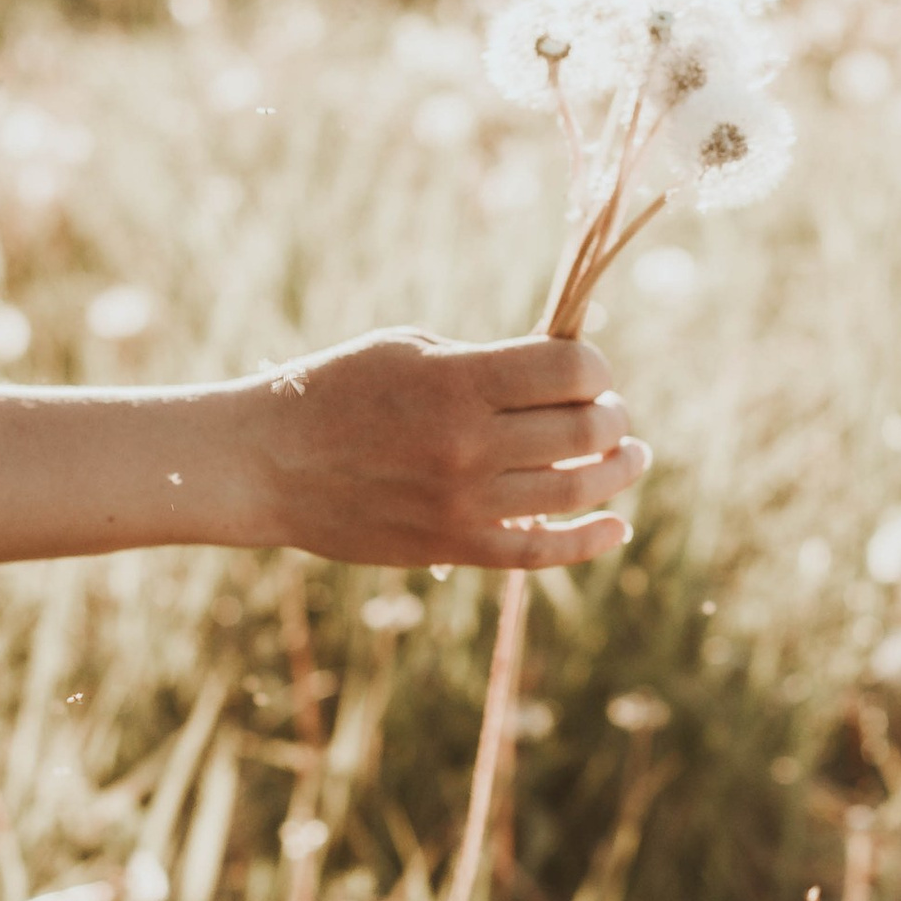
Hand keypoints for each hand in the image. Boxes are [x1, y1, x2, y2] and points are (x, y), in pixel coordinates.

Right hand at [242, 328, 649, 568]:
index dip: (595, 369)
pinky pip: (541, 551)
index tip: (587, 372)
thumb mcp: (410, 349)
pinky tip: (615, 527)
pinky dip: (590, 540)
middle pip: (586, 431)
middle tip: (611, 415)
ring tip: (633, 459)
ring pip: (577, 491)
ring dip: (619, 473)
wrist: (268, 463)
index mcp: (458, 381)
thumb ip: (486, 362)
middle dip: (613, 418)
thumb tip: (561, 375)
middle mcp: (468, 443)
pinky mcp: (451, 547)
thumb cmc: (337, 391)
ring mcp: (462, 502)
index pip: (572, 370)